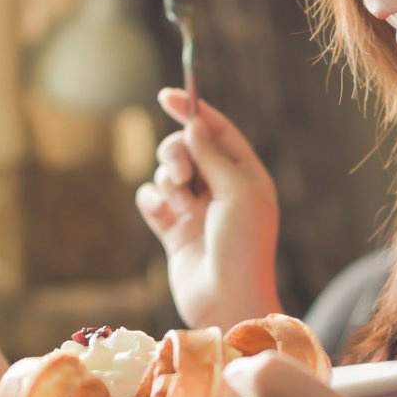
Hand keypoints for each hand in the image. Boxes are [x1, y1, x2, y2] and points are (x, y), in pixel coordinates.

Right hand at [136, 89, 280, 328]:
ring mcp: (195, 209)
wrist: (227, 301)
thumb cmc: (243, 247)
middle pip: (186, 148)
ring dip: (168, 182)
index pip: (217, 131)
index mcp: (245, 175)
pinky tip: (163, 217)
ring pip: (166, 172)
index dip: (193, 111)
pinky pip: (151, 199)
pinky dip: (153, 202)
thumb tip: (194, 123)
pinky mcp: (173, 229)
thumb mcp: (237, 192)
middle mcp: (220, 189)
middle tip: (183, 177)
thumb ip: (213, 154)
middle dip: (177, 155)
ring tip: (182, 207)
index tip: (167, 95)